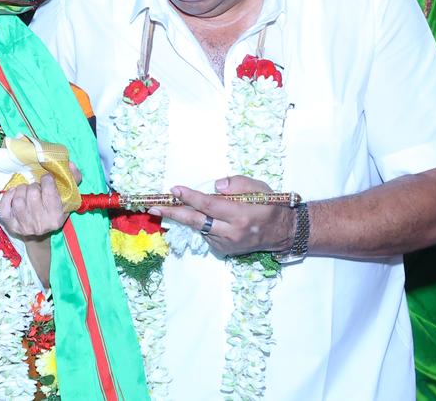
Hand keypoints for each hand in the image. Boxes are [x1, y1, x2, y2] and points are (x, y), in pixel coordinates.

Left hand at [0, 175, 69, 237]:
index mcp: (56, 216)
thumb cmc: (53, 212)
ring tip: (25, 191)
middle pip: (32, 193)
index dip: (46, 179)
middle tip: (35, 187)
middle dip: (33, 186)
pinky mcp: (10, 224)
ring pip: (18, 198)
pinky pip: (4, 206)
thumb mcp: (67, 199)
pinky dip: (7, 196)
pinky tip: (13, 194)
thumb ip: (73, 179)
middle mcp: (40, 223)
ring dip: (21, 190)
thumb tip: (70, 164)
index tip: (46, 179)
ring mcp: (23, 225)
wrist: (38, 235)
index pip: (49, 190)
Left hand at [151, 175, 294, 255]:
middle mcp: (232, 232)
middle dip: (173, 213)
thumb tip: (215, 186)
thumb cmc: (270, 205)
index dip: (191, 197)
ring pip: (199, 228)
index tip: (175, 190)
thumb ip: (237, 184)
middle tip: (152, 208)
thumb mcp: (259, 188)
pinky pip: (206, 234)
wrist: (283, 232)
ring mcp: (227, 244)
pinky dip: (200, 224)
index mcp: (241, 216)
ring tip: (165, 208)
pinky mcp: (224, 250)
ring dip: (183, 217)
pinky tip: (201, 217)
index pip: (210, 205)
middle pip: (196, 221)